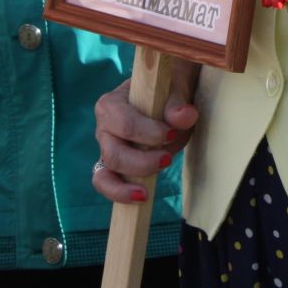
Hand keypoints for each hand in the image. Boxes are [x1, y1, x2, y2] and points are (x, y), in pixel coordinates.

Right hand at [92, 64, 199, 204]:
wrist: (167, 96)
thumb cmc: (168, 90)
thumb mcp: (176, 89)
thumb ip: (178, 103)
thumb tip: (184, 116)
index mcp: (112, 104)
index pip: (124, 123)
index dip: (148, 133)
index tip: (172, 133)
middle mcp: (104, 128)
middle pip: (113, 153)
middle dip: (141, 162)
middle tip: (168, 159)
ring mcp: (107, 149)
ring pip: (106, 174)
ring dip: (129, 183)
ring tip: (147, 191)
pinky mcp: (114, 166)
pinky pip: (108, 184)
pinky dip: (120, 194)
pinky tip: (140, 198)